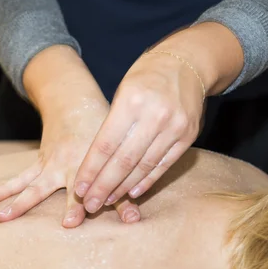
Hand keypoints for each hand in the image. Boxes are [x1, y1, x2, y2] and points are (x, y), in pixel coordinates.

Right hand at [0, 98, 141, 226]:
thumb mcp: (115, 156)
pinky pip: (20, 178)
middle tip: (44, 225)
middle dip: (44, 207)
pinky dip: (5, 188)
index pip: (83, 190)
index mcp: (84, 164)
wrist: (75, 104)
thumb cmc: (101, 131)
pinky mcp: (39, 164)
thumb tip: (135, 220)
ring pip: (29, 186)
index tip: (71, 222)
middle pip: (50, 190)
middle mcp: (64, 166)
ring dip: (15, 202)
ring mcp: (48, 165)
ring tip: (0, 218)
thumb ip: (124, 191)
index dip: (78, 206)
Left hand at [74, 51, 205, 213]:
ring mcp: (175, 127)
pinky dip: (146, 181)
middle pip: (123, 161)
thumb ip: (112, 124)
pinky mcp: (188, 136)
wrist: (187, 62)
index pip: (105, 144)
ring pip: (143, 167)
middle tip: (89, 205)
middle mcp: (155, 115)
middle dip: (103, 186)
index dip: (91, 170)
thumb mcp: (123, 90)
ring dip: (122, 189)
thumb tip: (94, 164)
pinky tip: (131, 193)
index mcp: (132, 101)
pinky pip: (163, 165)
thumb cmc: (146, 77)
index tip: (79, 188)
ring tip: (106, 202)